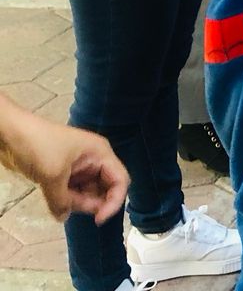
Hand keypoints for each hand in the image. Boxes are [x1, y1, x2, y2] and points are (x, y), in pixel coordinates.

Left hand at [0, 104, 128, 223]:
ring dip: (77, 202)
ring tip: (60, 205)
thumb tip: (64, 217)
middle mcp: (94, 161)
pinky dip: (66, 200)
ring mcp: (78, 167)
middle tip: (73, 210)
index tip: (98, 219)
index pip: (120, 180)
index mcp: (100, 154)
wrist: (12, 133)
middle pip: (104, 188)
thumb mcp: (53, 175)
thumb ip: (62, 201)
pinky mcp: (63, 173)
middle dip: (92, 202)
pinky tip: (56, 205)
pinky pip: (72, 191)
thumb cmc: (40, 146)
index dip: (114, 201)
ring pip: (87, 192)